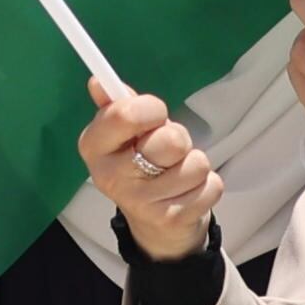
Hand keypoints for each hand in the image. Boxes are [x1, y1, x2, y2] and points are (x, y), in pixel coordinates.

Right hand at [77, 80, 223, 262]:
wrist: (153, 222)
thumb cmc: (141, 163)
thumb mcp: (126, 134)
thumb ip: (118, 106)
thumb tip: (98, 82)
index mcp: (94, 146)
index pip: (126, 114)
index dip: (152, 108)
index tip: (156, 115)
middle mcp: (109, 176)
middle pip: (170, 140)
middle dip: (179, 138)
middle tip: (168, 150)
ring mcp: (140, 202)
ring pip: (196, 164)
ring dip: (196, 164)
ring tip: (180, 172)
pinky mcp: (169, 220)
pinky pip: (210, 186)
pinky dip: (208, 186)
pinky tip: (189, 193)